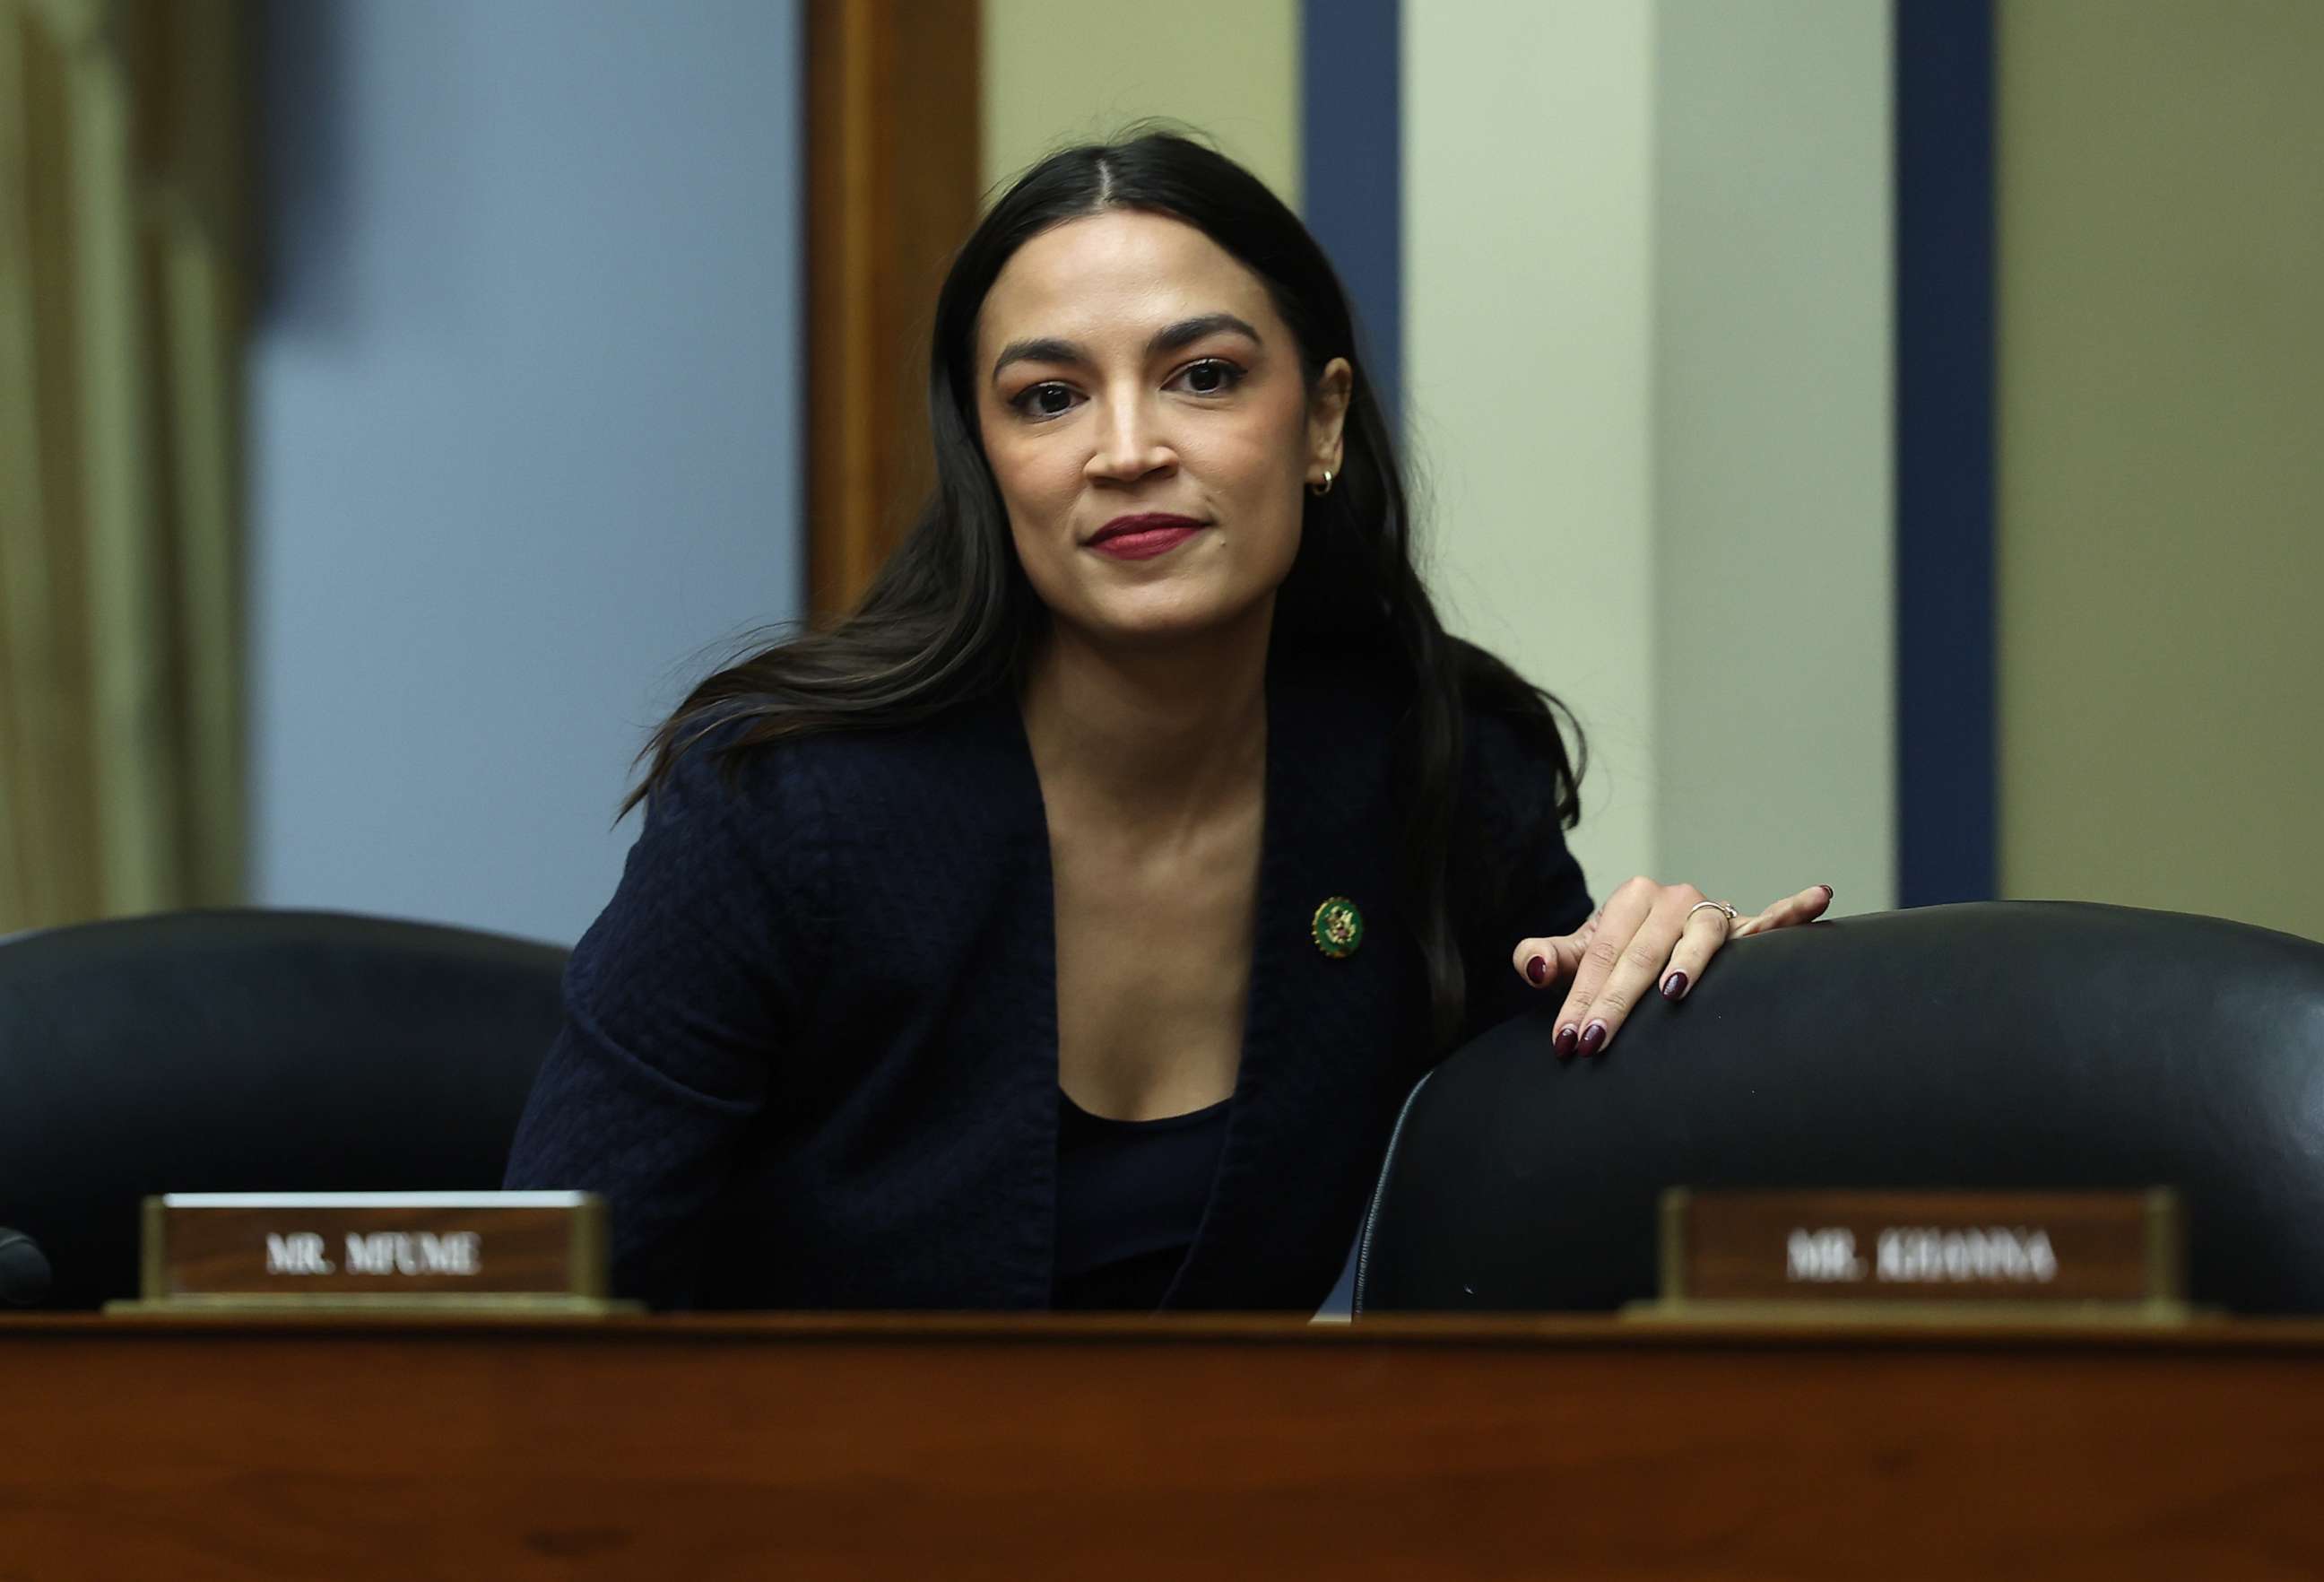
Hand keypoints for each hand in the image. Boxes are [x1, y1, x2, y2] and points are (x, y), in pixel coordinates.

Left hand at [1509, 876, 1832, 1057]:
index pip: (1601, 955)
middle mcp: (1673, 899)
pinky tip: (1818, 898)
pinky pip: (1773, 921)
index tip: (1568, 1042)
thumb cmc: (1613, 958)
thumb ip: (1545, 958)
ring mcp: (1712, 913)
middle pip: (1643, 954)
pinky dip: (1794, 909)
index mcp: (1629, 899)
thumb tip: (1529, 967)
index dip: (1580, 999)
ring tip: (1674, 990)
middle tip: (1595, 1044)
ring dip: (1690, 961)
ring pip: (1701, 939)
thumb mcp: (1575, 957)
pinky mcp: (1746, 930)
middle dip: (1616, 1003)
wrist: (1653, 941)